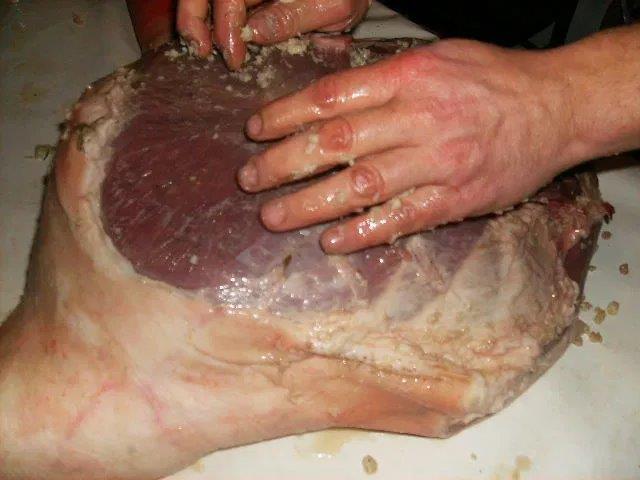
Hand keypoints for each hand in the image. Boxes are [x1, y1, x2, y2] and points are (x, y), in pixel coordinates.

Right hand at [177, 0, 370, 69]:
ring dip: (195, 17)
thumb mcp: (331, 7)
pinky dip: (208, 20)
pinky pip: (220, 4)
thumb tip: (251, 33)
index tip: (234, 58)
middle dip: (195, 17)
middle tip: (199, 51)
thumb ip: (290, 17)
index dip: (226, 26)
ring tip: (197, 46)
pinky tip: (209, 40)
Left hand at [238, 40, 580, 252]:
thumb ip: (384, 78)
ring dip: (309, 204)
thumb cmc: (492, 79)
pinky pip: (401, 219)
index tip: (255, 130)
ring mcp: (438, 162)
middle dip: (283, 163)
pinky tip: (329, 241)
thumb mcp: (437, 58)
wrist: (556, 108)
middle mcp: (420, 118)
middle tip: (249, 180)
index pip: (331, 96)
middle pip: (336, 143)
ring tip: (272, 217)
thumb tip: (328, 100)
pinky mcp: (456, 199)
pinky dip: (362, 231)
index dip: (285, 115)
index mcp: (410, 77)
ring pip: (361, 186)